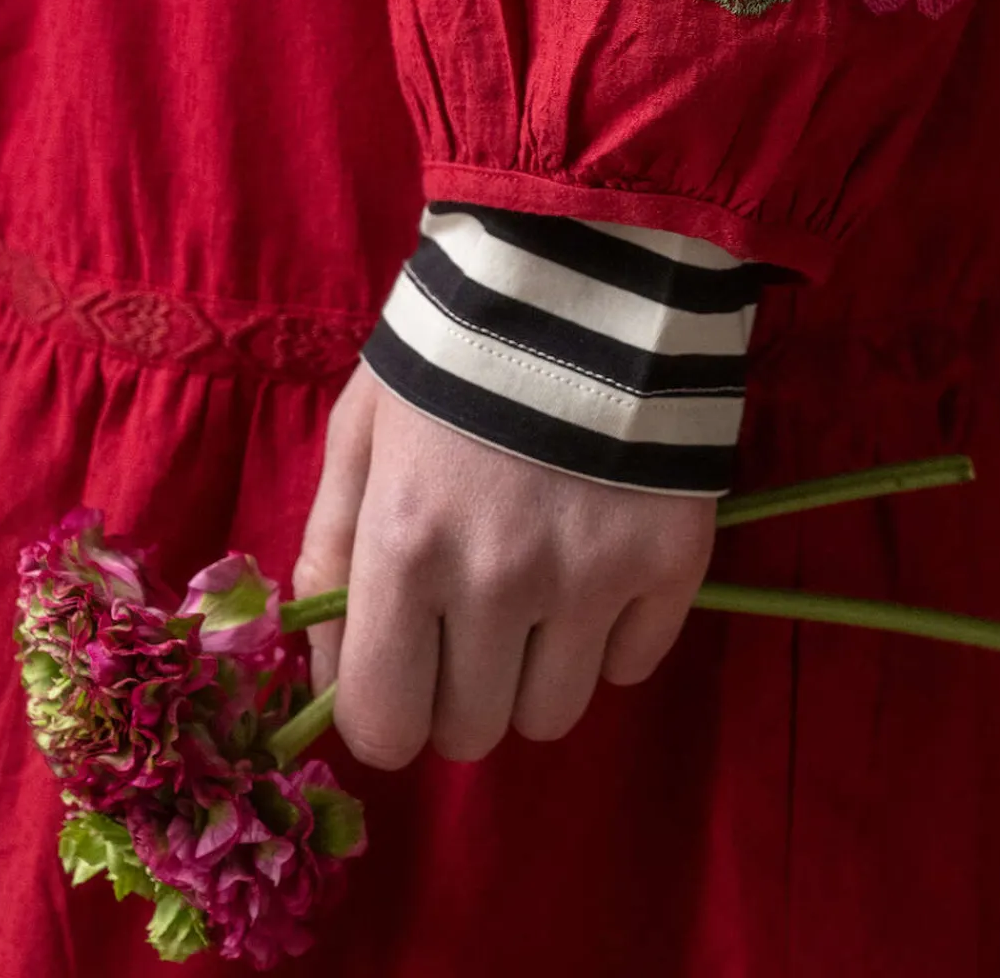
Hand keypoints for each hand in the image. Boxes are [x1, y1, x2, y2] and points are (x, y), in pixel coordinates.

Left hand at [292, 363, 717, 767]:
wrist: (585, 268)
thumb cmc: (451, 351)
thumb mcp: (360, 433)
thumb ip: (330, 555)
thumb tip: (329, 677)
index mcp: (404, 547)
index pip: (384, 725)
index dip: (386, 714)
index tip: (401, 676)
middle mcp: (495, 580)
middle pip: (472, 731)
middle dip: (460, 690)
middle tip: (471, 618)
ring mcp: (591, 577)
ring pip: (554, 714)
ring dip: (536, 672)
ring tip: (539, 589)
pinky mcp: (671, 562)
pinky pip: (633, 666)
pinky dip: (612, 635)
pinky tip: (599, 562)